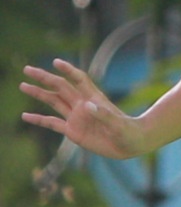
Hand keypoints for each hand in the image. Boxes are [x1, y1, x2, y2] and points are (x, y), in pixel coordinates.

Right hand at [21, 60, 148, 158]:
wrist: (131, 144)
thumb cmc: (129, 132)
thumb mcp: (118, 124)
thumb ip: (103, 115)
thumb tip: (87, 106)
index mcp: (94, 99)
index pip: (79, 80)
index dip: (68, 70)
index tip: (56, 62)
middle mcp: (82, 105)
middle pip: (60, 87)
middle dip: (44, 77)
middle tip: (27, 69)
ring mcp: (76, 117)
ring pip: (53, 101)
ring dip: (38, 93)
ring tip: (22, 85)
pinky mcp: (73, 131)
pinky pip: (52, 123)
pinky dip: (38, 120)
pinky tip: (25, 116)